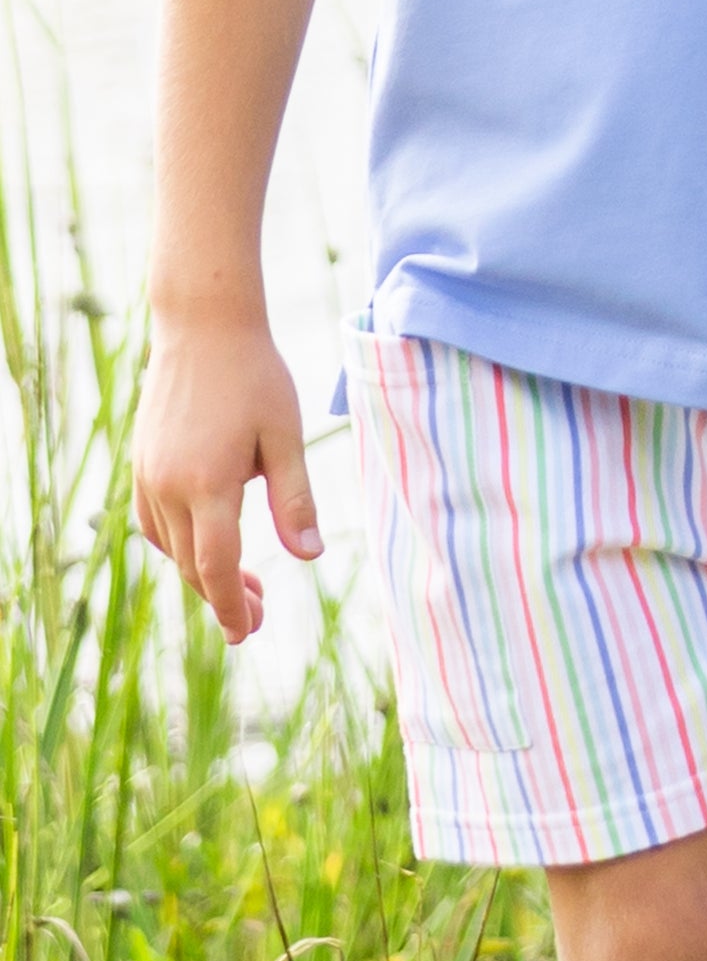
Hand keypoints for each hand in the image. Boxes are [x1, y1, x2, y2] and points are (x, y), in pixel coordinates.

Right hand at [132, 320, 322, 643]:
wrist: (204, 326)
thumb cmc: (256, 378)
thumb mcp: (286, 439)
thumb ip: (295, 499)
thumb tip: (310, 556)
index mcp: (207, 484)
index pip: (216, 567)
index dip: (232, 607)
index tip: (248, 634)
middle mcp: (167, 485)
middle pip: (192, 564)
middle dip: (224, 598)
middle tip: (261, 617)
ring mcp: (148, 474)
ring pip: (170, 547)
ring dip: (203, 574)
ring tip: (244, 587)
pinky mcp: (142, 462)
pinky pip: (155, 522)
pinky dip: (181, 545)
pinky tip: (210, 547)